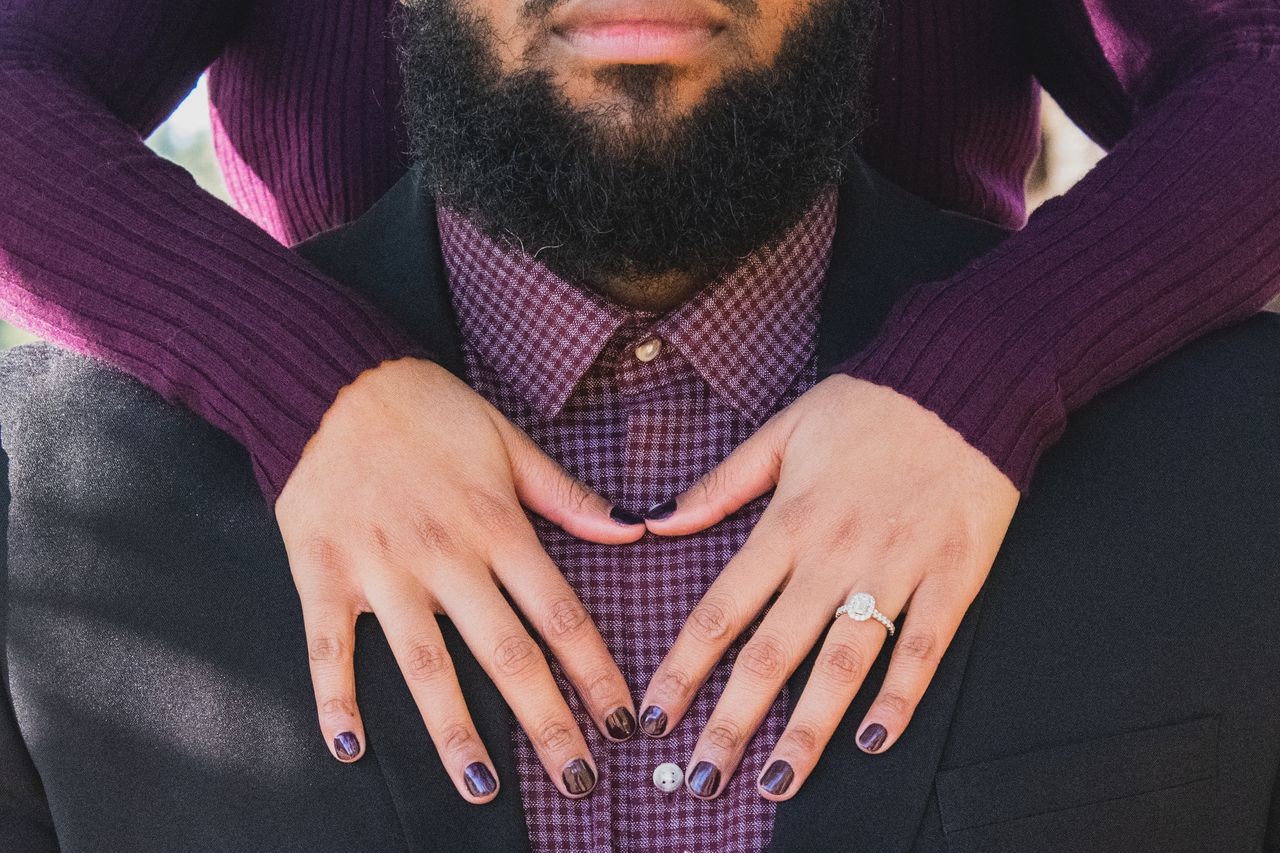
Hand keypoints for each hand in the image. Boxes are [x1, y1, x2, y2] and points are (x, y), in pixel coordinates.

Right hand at [276, 358, 645, 801]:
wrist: (331, 379)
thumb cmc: (427, 408)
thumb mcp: (508, 440)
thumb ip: (567, 495)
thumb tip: (631, 528)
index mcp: (495, 524)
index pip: (559, 613)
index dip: (595, 672)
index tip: (622, 720)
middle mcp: (444, 555)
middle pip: (506, 654)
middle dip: (546, 722)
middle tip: (577, 779)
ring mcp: (380, 568)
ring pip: (425, 665)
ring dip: (456, 731)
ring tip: (483, 787)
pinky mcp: (323, 572)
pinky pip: (329, 646)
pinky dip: (335, 698)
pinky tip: (351, 748)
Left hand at [639, 375, 1018, 799]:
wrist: (964, 382)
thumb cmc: (868, 406)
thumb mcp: (782, 430)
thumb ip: (720, 484)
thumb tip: (656, 522)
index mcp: (787, 522)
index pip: (721, 610)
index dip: (683, 670)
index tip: (655, 717)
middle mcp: (834, 556)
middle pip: (772, 655)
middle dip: (732, 725)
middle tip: (702, 780)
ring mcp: (896, 571)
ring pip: (843, 666)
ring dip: (808, 731)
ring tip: (776, 784)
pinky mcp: (952, 579)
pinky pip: (922, 649)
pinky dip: (899, 697)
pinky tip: (874, 740)